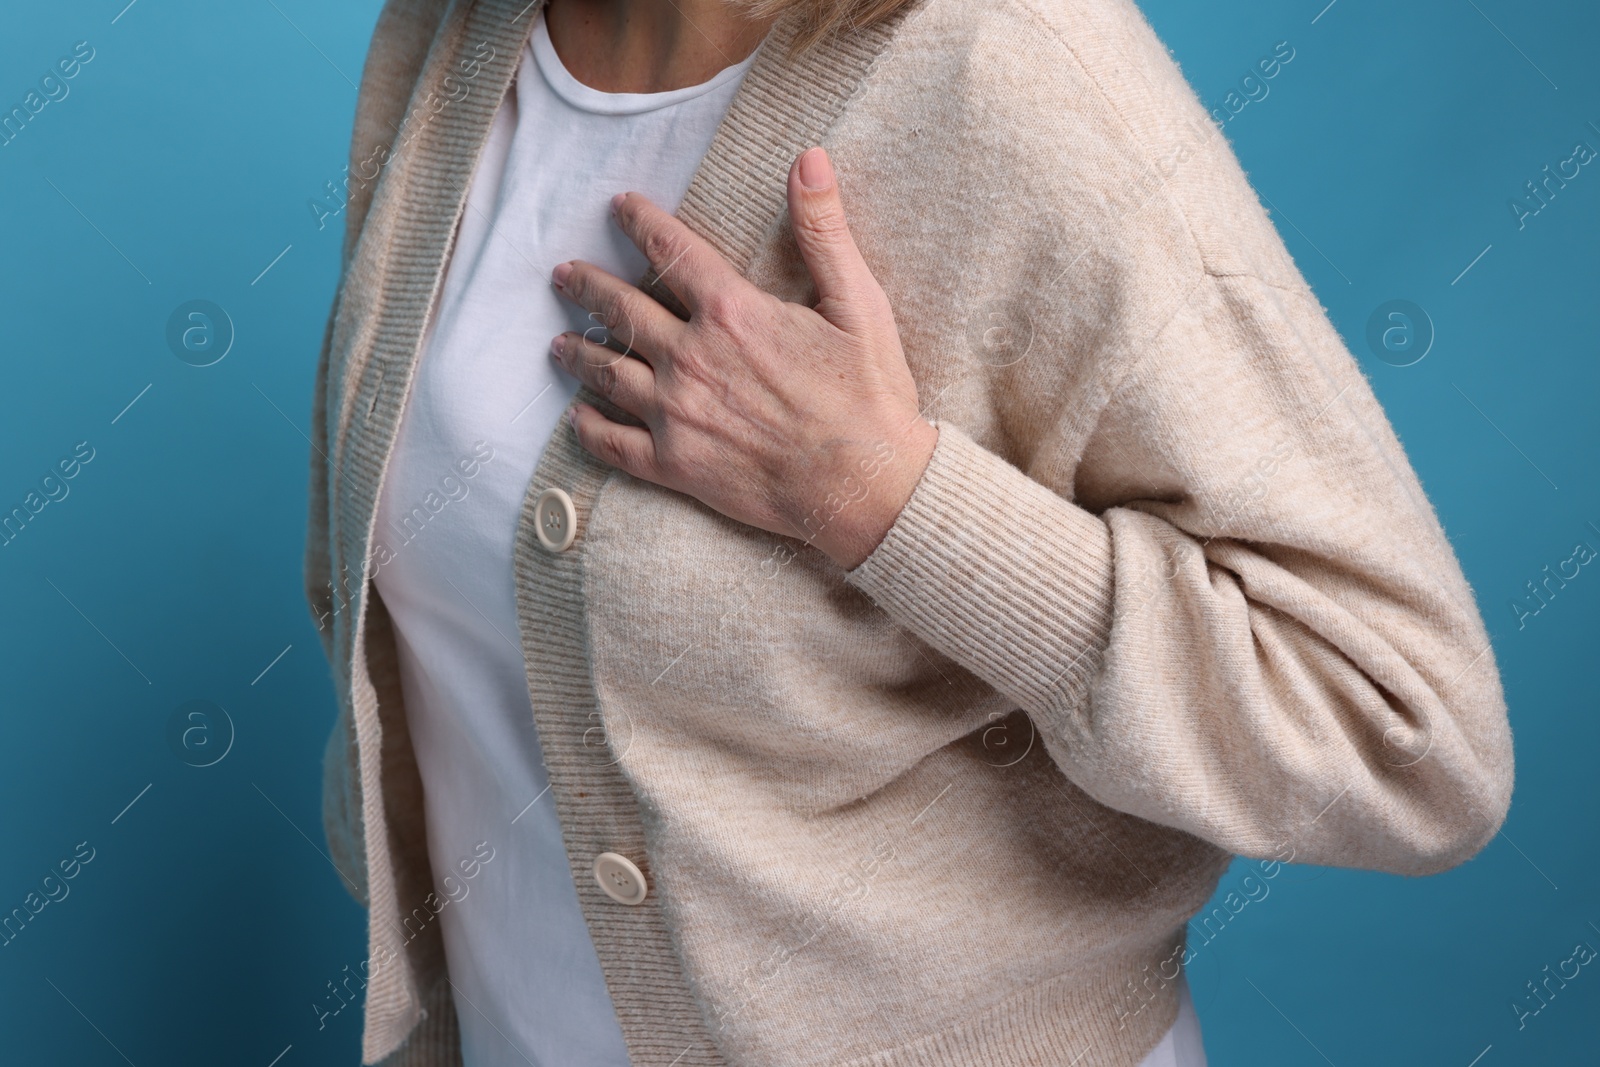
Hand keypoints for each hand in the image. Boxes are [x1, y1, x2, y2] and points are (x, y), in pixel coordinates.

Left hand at [548, 146, 937, 569]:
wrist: (865, 486)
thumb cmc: (869, 395)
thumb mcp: (858, 302)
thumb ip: (824, 230)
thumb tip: (810, 159)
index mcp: (732, 313)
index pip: (671, 252)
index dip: (641, 223)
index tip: (619, 208)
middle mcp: (691, 359)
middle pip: (622, 311)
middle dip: (587, 287)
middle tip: (563, 275)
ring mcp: (677, 414)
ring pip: (608, 374)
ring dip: (579, 353)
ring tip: (559, 343)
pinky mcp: (676, 465)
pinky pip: (615, 444)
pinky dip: (589, 429)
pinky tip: (577, 418)